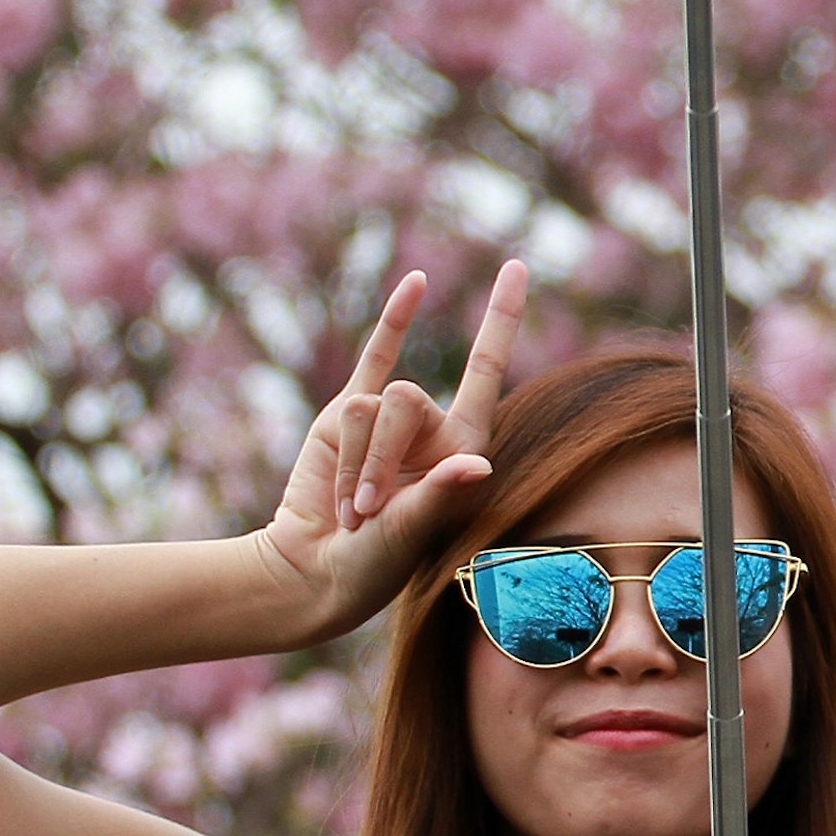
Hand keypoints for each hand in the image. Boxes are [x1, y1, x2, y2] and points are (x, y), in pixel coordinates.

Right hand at [252, 262, 525, 639]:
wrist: (316, 570)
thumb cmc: (377, 563)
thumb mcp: (412, 533)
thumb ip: (439, 494)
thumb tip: (476, 467)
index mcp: (463, 448)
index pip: (486, 369)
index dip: (501, 318)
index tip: (519, 266)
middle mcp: (432, 426)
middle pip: (404, 400)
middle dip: (377, 457)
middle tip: (366, 512)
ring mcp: (387, 419)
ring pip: (364, 406)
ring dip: (351, 462)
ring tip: (350, 509)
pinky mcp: (342, 417)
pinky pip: (372, 359)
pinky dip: (393, 321)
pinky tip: (418, 284)